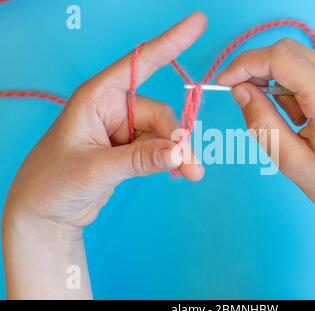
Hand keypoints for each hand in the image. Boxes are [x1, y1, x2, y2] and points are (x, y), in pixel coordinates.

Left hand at [3, 12, 206, 298]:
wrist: (46, 213)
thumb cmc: (54, 182)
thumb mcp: (96, 169)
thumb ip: (139, 159)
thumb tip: (181, 152)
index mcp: (97, 97)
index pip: (138, 64)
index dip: (170, 43)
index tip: (198, 23)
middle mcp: (113, 108)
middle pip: (159, 114)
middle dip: (176, 139)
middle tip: (189, 165)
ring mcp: (123, 130)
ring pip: (164, 134)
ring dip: (177, 154)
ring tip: (189, 174)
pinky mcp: (130, 149)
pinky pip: (160, 148)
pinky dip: (171, 160)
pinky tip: (179, 172)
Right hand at [217, 39, 314, 298]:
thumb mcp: (289, 159)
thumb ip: (260, 119)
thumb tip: (239, 89)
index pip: (278, 58)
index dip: (244, 64)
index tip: (224, 82)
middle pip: (291, 51)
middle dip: (262, 71)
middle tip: (249, 100)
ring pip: (306, 58)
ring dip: (286, 81)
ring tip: (295, 121)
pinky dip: (306, 82)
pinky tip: (311, 113)